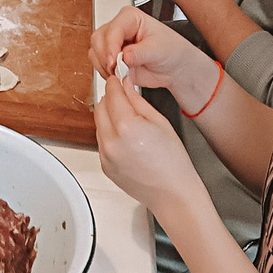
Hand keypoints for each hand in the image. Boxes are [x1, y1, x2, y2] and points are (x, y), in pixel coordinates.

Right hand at [89, 5, 213, 100]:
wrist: (174, 67)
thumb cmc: (171, 51)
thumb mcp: (159, 50)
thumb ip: (140, 53)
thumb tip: (124, 56)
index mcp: (130, 18)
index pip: (113, 29)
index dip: (110, 46)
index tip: (113, 61)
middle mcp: (118, 27)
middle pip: (98, 39)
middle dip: (105, 57)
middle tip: (115, 70)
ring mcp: (113, 42)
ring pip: (95, 51)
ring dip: (104, 65)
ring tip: (119, 73)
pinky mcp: (110, 56)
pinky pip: (98, 63)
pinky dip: (104, 71)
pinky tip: (117, 75)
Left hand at [94, 76, 211, 218]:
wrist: (173, 194)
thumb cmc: (174, 162)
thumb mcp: (160, 122)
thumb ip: (137, 101)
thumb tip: (125, 85)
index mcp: (127, 127)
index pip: (111, 93)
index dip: (116, 83)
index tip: (119, 79)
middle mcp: (112, 141)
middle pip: (100, 106)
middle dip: (111, 99)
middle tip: (126, 98)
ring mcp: (106, 155)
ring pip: (99, 123)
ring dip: (110, 117)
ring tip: (131, 123)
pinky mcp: (104, 165)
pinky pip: (102, 141)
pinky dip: (110, 134)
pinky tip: (128, 140)